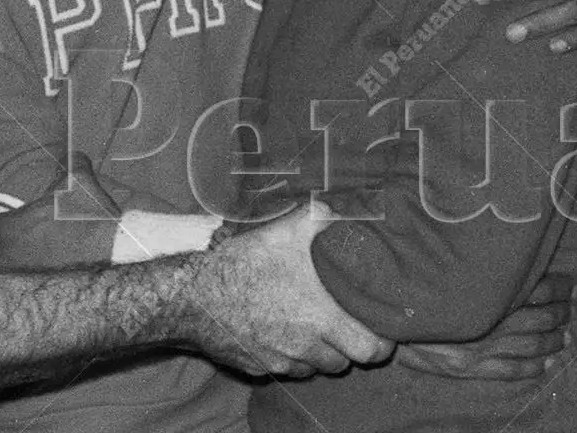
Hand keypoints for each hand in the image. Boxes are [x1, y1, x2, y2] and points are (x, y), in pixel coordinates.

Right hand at [185, 200, 392, 377]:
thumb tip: (345, 207)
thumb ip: (322, 218)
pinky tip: (283, 332)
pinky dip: (291, 357)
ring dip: (320, 353)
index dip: (381, 343)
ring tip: (315, 327)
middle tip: (348, 327)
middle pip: (344, 363)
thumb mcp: (287, 230)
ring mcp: (279, 361)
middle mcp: (304, 347)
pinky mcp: (258, 368)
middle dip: (350, 348)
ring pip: (314, 368)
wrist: (194, 295)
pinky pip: (285, 369)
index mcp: (320, 318)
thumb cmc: (244, 263)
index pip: (370, 349)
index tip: (382, 332)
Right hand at [396, 273, 570, 380]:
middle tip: (570, 309)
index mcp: (486, 293)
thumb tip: (505, 254)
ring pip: (529, 345)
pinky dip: (531, 368)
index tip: (568, 284)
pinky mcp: (471, 368)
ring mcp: (482, 348)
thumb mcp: (447, 270)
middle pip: (537, 318)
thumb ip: (477, 266)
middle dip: (559, 314)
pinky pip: (509, 370)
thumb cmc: (418, 292)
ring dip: (551, 341)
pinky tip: (545, 365)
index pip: (533, 288)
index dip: (556, 287)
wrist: (386, 323)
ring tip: (564, 337)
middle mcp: (489, 321)